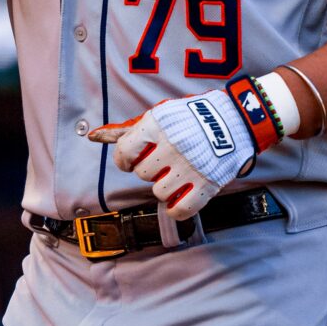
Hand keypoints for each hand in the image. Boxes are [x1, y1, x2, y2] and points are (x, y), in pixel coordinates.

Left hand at [89, 88, 257, 220]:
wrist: (234, 121)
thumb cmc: (190, 118)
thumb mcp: (158, 115)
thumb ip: (125, 130)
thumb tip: (92, 137)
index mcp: (157, 124)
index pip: (123, 154)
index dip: (127, 159)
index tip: (137, 157)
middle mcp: (172, 145)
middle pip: (142, 174)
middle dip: (150, 170)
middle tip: (165, 161)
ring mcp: (190, 166)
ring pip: (159, 193)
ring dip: (165, 187)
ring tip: (178, 173)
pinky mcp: (207, 184)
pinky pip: (180, 210)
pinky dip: (177, 208)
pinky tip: (182, 195)